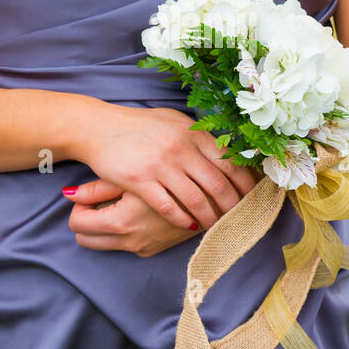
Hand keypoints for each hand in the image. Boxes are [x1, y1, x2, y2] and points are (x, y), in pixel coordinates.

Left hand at [63, 180, 200, 256]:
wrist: (216, 198)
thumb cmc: (172, 178)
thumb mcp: (133, 177)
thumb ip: (98, 188)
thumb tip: (68, 193)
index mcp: (120, 222)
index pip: (77, 222)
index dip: (80, 206)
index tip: (93, 194)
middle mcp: (130, 241)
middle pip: (85, 239)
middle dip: (88, 221)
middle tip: (102, 201)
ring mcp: (144, 248)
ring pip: (103, 244)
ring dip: (105, 227)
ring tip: (121, 205)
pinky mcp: (155, 250)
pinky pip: (125, 244)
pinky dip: (124, 232)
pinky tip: (138, 212)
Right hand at [75, 106, 257, 230]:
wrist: (96, 127)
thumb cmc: (140, 126)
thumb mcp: (174, 122)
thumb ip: (199, 138)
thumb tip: (229, 155)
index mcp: (193, 134)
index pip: (230, 163)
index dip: (245, 184)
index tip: (252, 197)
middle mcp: (180, 149)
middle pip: (218, 184)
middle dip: (232, 205)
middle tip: (238, 218)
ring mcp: (160, 165)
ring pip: (196, 199)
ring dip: (210, 217)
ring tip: (216, 226)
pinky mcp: (139, 180)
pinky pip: (169, 206)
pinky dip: (183, 219)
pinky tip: (189, 225)